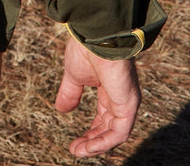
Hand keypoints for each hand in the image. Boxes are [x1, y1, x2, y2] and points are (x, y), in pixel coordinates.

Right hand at [55, 35, 140, 156]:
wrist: (94, 38)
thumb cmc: (85, 50)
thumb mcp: (74, 76)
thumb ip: (70, 93)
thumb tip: (60, 109)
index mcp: (109, 89)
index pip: (104, 118)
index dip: (90, 131)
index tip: (74, 142)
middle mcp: (121, 98)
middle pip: (109, 127)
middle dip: (92, 140)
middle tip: (75, 150)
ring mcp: (126, 102)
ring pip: (115, 134)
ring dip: (96, 145)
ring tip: (78, 151)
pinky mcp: (129, 105)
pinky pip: (119, 132)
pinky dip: (104, 142)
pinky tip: (88, 146)